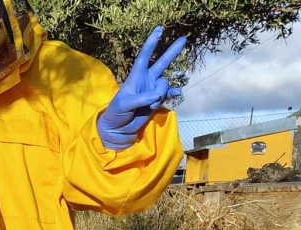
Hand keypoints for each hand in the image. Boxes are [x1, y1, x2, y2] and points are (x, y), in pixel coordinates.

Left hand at [97, 27, 186, 150]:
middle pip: (161, 63)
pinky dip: (173, 94)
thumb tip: (157, 94)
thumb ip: (140, 99)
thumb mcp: (124, 105)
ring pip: (165, 85)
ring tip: (150, 106)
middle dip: (172, 52)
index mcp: (136, 76)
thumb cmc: (116, 113)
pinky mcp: (157, 101)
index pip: (144, 56)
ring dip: (160, 95)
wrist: (118, 129)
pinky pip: (169, 94)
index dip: (151, 43)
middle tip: (183, 39)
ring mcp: (153, 90)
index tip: (159, 29)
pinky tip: (177, 94)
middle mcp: (146, 80)